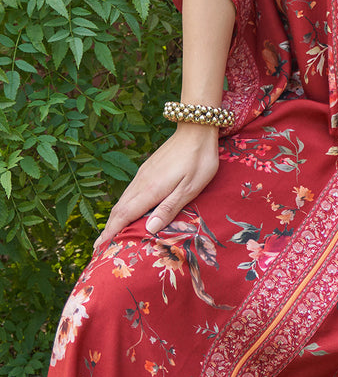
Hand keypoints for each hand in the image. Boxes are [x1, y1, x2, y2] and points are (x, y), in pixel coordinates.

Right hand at [94, 123, 219, 248]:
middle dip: (108, 228)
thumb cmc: (198, 160)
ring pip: (123, 200)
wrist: (196, 128)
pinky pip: (130, 192)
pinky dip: (123, 206)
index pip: (124, 216)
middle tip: (98, 247)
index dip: (111, 233)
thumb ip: (169, 208)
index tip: (99, 248)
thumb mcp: (190, 188)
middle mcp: (141, 182)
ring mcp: (143, 174)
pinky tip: (127, 211)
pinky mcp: (148, 168)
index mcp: (150, 190)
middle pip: (119, 209)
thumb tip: (150, 229)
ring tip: (109, 234)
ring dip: (114, 218)